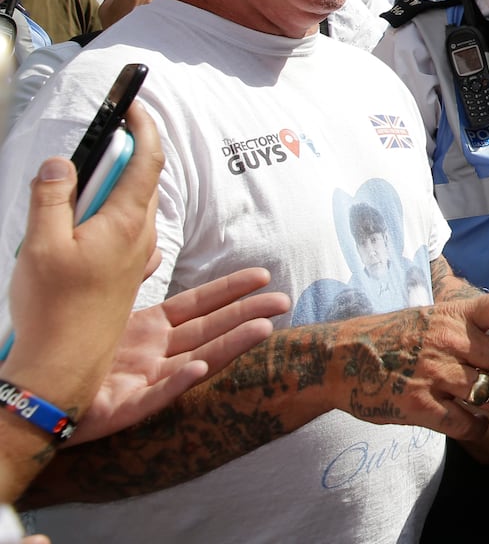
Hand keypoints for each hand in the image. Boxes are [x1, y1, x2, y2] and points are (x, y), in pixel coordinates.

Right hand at [3, 104, 163, 417]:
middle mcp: (138, 238)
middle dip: (128, 151)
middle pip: (142, 181)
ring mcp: (134, 259)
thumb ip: (52, 197)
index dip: (142, 127)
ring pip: (132, 209)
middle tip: (107, 133)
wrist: (63, 366)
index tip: (133, 104)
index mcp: (124, 222)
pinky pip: (124, 234)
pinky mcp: (123, 278)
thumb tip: (64, 161)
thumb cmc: (53, 308)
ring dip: (117, 186)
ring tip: (87, 180)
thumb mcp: (41, 244)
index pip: (146, 161)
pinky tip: (87, 225)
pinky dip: (110, 216)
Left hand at [73, 268, 290, 443]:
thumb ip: (132, 281)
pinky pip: (157, 395)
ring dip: (231, 345)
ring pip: (198, 359)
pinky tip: (200, 368)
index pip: (198, 304)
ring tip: (264, 329)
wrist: (35, 395)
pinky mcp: (126, 408)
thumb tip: (155, 249)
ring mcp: (145, 381)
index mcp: (149, 330)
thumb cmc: (71, 350)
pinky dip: (180, 383)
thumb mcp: (104, 309)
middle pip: (210, 330)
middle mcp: (155, 354)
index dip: (230, 290)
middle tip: (283, 302)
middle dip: (248, 315)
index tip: (261, 276)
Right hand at [330, 288, 488, 439]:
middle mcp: (450, 340)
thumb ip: (469, 332)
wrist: (341, 358)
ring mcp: (435, 373)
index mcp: (456, 315)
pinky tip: (466, 421)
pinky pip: (467, 423)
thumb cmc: (394, 338)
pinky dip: (475, 427)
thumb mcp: (432, 319)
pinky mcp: (419, 405)